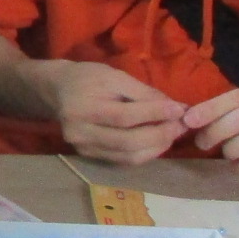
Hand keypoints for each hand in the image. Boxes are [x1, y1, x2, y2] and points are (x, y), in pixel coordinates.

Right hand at [34, 60, 186, 164]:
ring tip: (173, 133)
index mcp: (82, 108)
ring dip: (157, 147)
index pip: (124, 116)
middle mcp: (79, 132)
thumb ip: (143, 93)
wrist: (57, 90)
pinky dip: (145, 153)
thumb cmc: (87, 78)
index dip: (155, 114)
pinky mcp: (89, 156)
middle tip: (181, 125)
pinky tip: (157, 142)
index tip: (180, 109)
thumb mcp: (114, 76)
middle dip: (160, 134)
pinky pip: (123, 160)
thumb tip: (176, 108)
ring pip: (128, 156)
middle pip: (127, 141)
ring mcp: (83, 148)